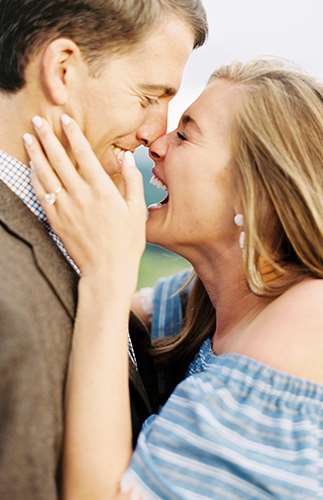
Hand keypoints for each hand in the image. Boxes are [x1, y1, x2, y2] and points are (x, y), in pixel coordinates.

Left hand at [23, 115, 146, 294]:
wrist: (107, 270)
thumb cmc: (127, 241)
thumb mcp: (137, 210)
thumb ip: (132, 181)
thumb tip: (127, 158)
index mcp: (102, 190)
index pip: (84, 154)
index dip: (73, 134)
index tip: (64, 119)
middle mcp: (81, 195)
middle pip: (59, 160)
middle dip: (47, 137)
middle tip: (37, 120)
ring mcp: (66, 208)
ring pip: (46, 174)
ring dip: (36, 154)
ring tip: (28, 137)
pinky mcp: (56, 220)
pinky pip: (41, 195)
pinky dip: (34, 178)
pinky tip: (31, 167)